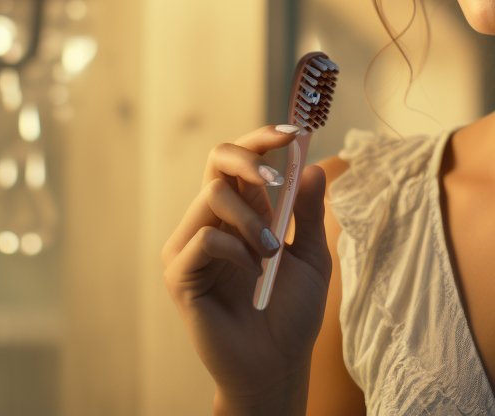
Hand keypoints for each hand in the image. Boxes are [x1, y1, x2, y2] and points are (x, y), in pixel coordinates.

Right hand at [161, 125, 332, 410]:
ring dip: (252, 220)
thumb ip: (308, 212)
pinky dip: (236, 251)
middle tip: (277, 180)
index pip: (238, 158)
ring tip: (272, 255)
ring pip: (212, 197)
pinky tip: (253, 276)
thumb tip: (314, 166)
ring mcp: (190, 246)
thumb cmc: (291, 312)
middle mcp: (210, 221)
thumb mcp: (312, 256)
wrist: (277, 363)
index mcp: (241, 211)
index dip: (260, 138)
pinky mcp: (180, 273)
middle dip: (250, 160)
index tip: (290, 132)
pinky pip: (204, 239)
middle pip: (217, 161)